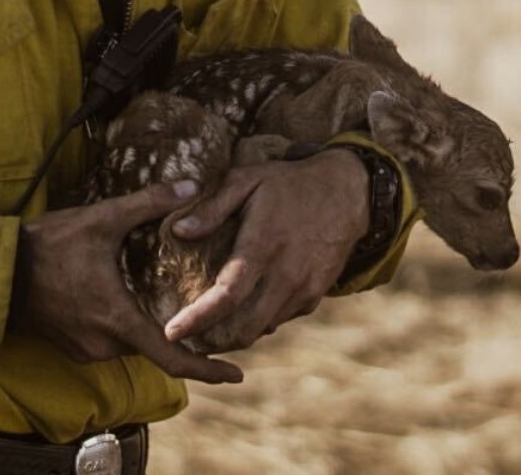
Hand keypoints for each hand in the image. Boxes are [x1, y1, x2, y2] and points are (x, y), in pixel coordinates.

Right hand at [17, 180, 243, 383]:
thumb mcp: (102, 219)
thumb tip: (192, 186)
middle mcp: (106, 344)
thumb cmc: (47, 246)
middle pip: (156, 347)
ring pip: (134, 343)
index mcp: (119, 320)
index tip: (237, 376)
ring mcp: (87, 349)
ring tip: (172, 304)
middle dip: (181, 336)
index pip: (173, 358)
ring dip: (151, 328)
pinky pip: (113, 341)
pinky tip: (133, 300)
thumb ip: (149, 203)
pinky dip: (129, 327)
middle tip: (208, 316)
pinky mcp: (74, 346)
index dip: (208, 371)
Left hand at [161, 149, 368, 350]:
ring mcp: (304, 288)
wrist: (348, 192)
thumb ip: (212, 207)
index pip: (227, 294)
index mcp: (263, 245)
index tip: (171, 332)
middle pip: (244, 328)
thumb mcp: (247, 180)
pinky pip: (281, 318)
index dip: (197, 318)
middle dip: (212, 341)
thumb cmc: (289, 183)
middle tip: (186, 338)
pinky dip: (260, 321)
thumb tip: (179, 231)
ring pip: (262, 328)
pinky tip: (246, 308)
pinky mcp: (315, 295)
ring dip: (235, 333)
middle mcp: (286, 274)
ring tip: (210, 327)